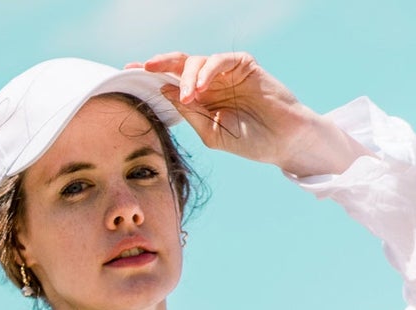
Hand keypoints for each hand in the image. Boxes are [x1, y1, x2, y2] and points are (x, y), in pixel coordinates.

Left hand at [123, 52, 322, 169]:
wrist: (285, 142)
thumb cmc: (252, 142)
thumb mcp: (212, 133)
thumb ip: (188, 112)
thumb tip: (163, 90)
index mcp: (202, 99)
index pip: (172, 81)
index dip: (152, 75)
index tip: (130, 72)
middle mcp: (211, 82)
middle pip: (179, 64)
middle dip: (159, 64)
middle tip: (145, 69)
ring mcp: (227, 72)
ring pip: (196, 61)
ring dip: (187, 77)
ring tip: (189, 97)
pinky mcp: (243, 64)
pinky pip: (218, 60)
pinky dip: (206, 71)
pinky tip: (200, 88)